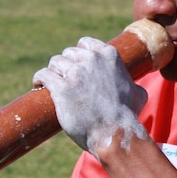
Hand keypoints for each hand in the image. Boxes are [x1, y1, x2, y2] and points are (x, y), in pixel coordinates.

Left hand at [32, 37, 148, 155]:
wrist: (114, 134)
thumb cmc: (127, 116)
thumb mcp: (138, 94)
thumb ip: (133, 85)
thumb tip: (135, 89)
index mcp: (108, 55)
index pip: (84, 43)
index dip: (77, 54)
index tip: (75, 64)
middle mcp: (91, 59)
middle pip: (68, 53)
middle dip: (65, 65)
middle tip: (63, 78)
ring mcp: (75, 73)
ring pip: (55, 63)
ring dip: (52, 72)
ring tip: (50, 83)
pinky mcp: (61, 87)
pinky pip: (44, 75)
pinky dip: (39, 79)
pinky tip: (38, 85)